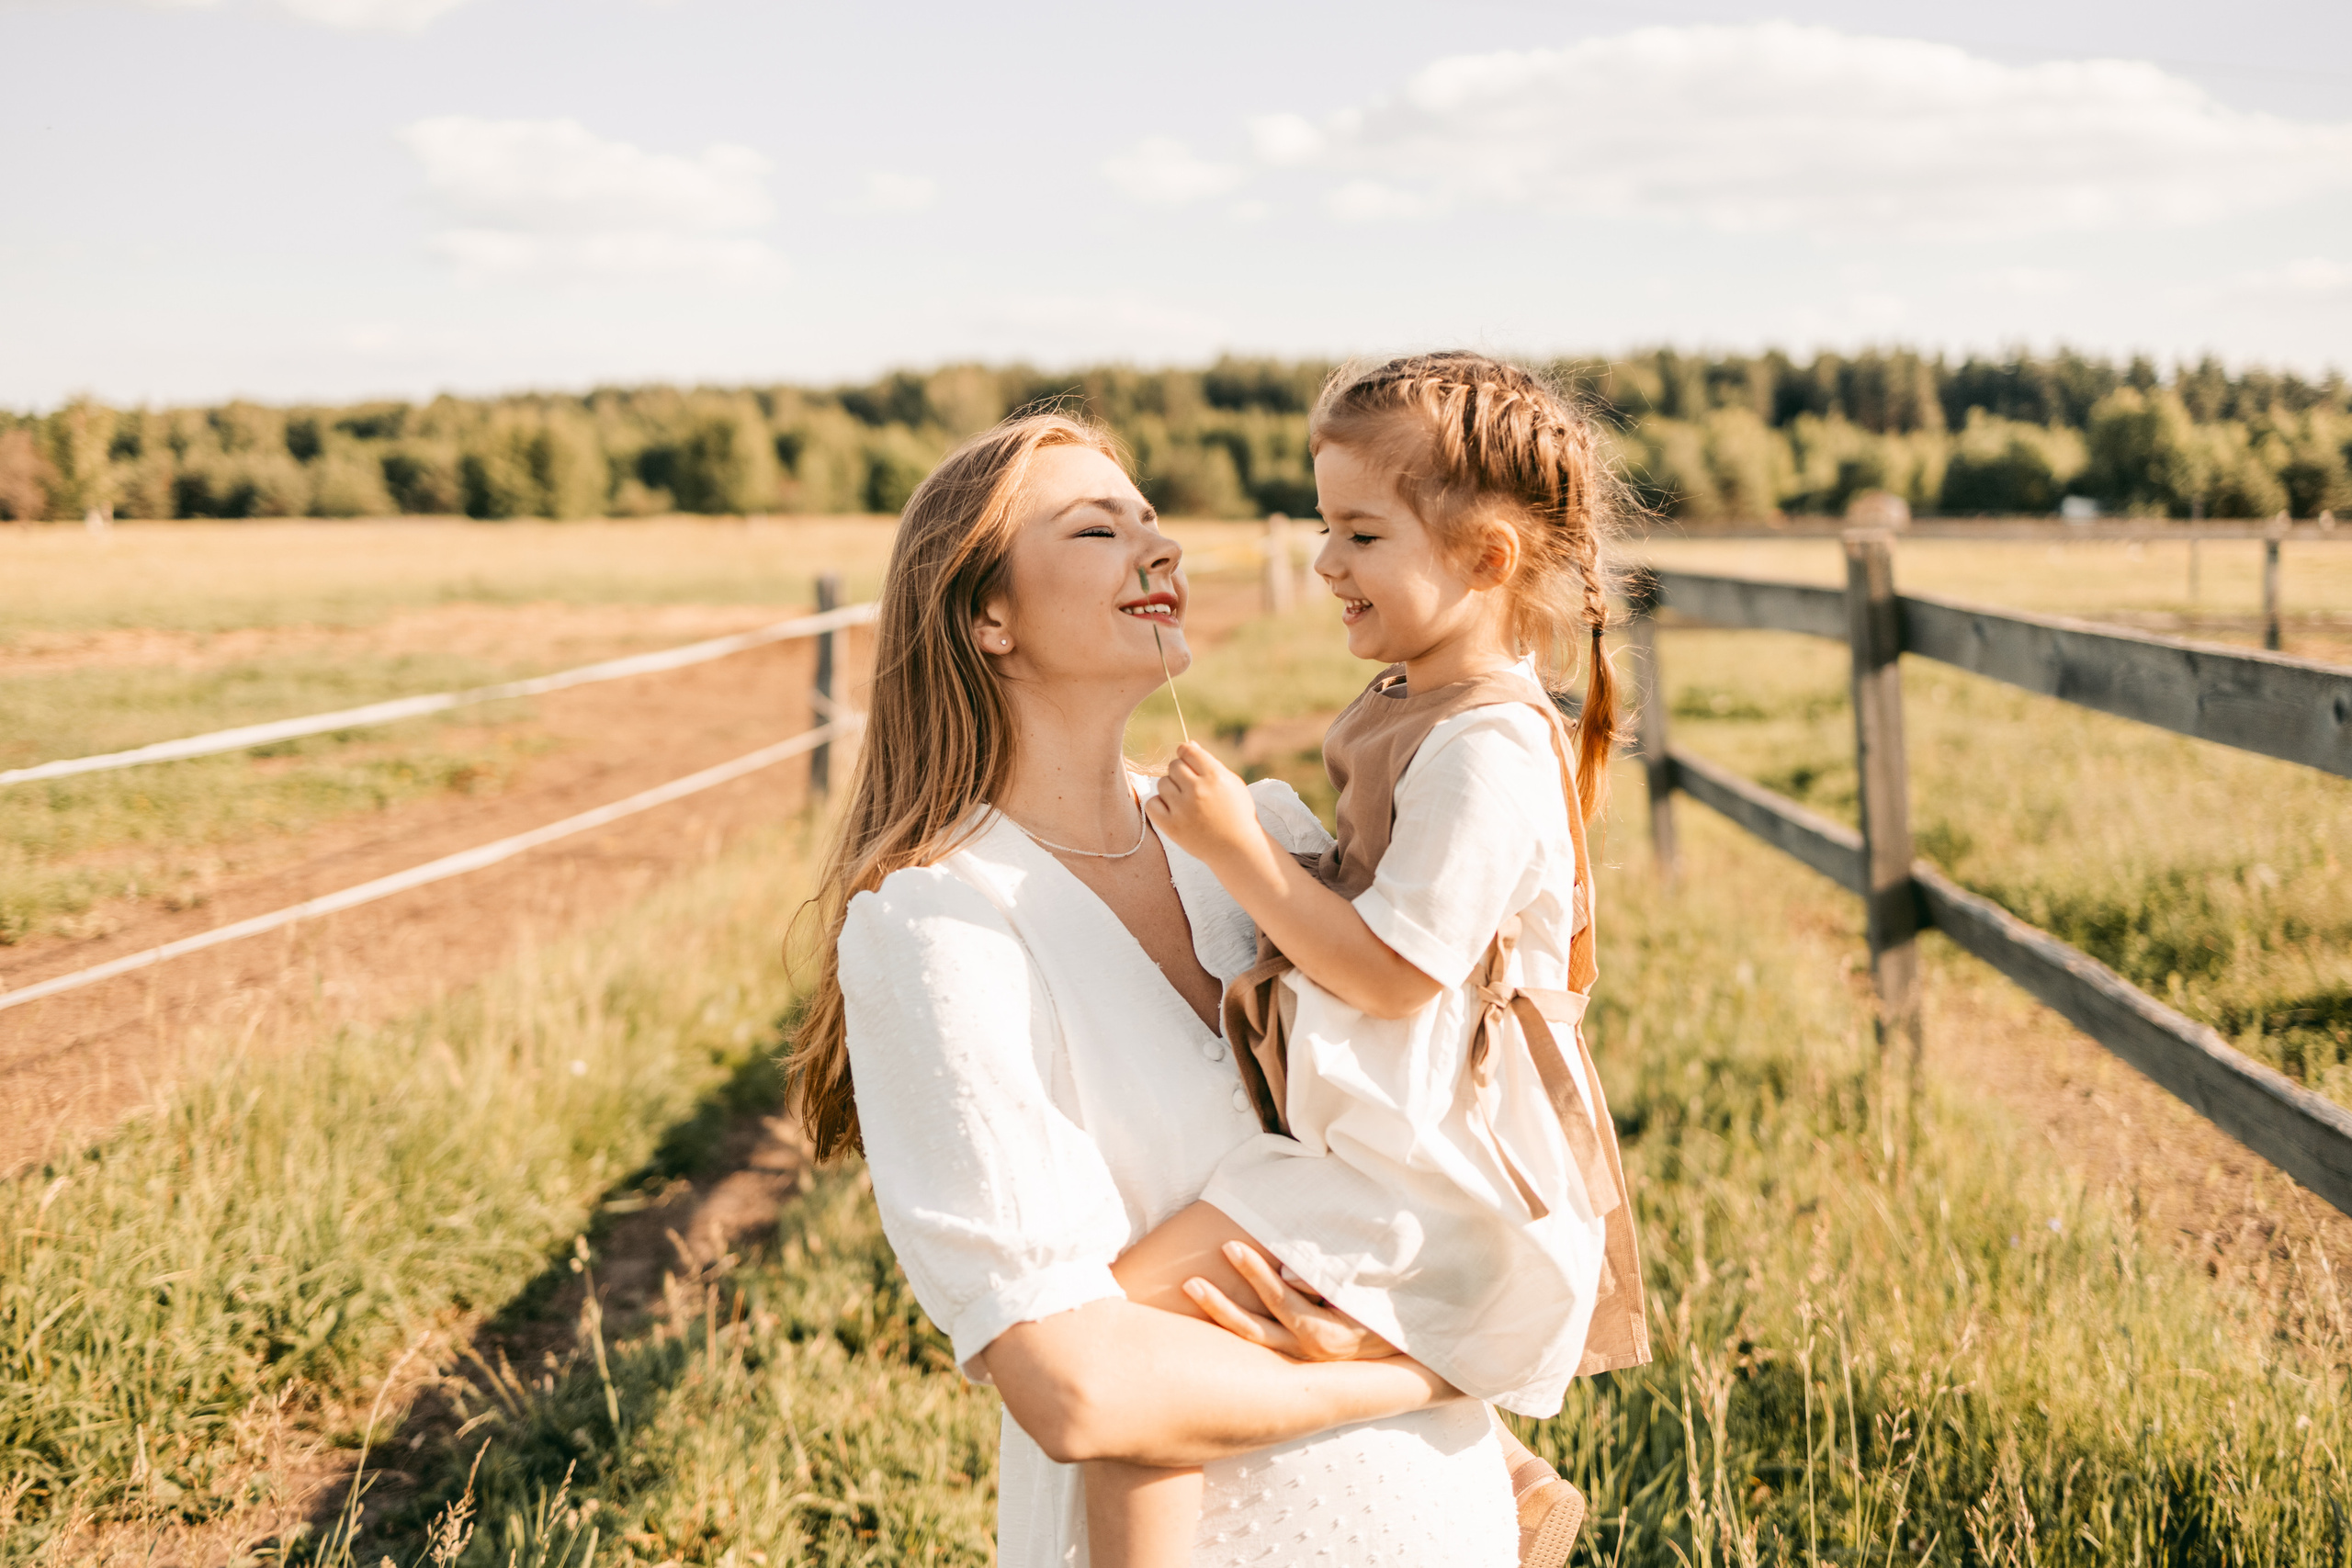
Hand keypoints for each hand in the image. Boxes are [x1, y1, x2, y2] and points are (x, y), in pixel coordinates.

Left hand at [1146, 743, 1264, 868]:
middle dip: (1180, 773)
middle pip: (1173, 766)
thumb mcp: (1232, 784)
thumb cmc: (1237, 814)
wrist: (1237, 850)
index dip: (1185, 753)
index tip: (1188, 762)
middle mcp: (1198, 790)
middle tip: (1190, 787)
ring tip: (1185, 801)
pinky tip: (1172, 810)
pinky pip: (1152, 803)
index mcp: (1215, 777)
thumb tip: (1188, 744)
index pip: (1187, 750)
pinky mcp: (1171, 826)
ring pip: (1162, 783)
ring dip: (1171, 789)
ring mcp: (1183, 809)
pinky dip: (1159, 805)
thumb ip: (1209, 763)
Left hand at [1183, 1241, 1399, 1362]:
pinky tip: (1212, 1306)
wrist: (1414, 1347)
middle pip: (1257, 1328)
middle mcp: (1312, 1353)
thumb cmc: (1391, 1305)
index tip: (1230, 1245)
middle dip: (1224, 1300)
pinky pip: (1260, 1342)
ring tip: (1191, 1285)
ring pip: (1253, 1340)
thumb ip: (1330, 1278)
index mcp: (1332, 1336)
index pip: (1284, 1302)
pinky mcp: (1298, 1355)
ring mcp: (1303, 1358)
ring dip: (1221, 1313)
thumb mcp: (1370, 1288)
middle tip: (1193, 1274)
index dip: (1256, 1275)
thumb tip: (1288, 1274)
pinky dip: (1235, 1324)